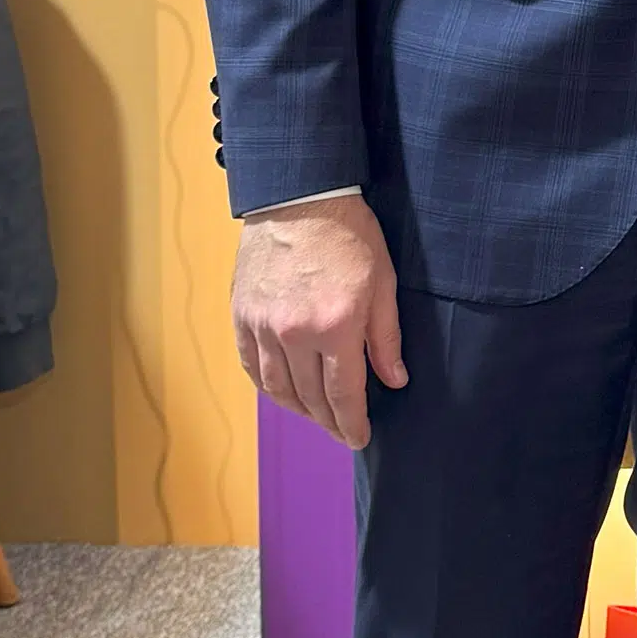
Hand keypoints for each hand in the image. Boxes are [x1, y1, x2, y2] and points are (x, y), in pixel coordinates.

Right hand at [230, 191, 405, 449]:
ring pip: (277, 388)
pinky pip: (251, 365)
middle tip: (341, 431)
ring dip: (298, 408)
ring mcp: (263, 326)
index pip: (343, 394)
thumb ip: (386, 338)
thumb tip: (394, 380)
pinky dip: (267, 385)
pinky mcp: (242, 315)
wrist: (300, 198)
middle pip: (310, 397)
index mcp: (335, 327)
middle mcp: (294, 333)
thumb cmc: (350, 236)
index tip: (359, 439)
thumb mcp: (383, 284)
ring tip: (315, 415)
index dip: (352, 423)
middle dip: (328, 421)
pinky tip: (282, 391)